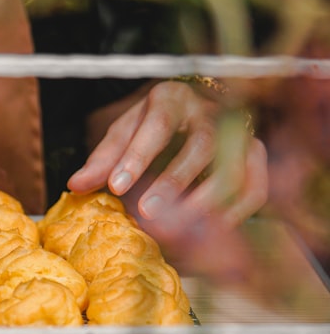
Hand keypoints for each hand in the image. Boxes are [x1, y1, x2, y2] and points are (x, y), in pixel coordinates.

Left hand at [68, 80, 267, 231]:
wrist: (195, 111)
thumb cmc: (152, 126)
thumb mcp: (123, 133)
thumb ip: (102, 159)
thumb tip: (75, 186)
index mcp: (172, 99)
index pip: (156, 124)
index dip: (138, 157)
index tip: (116, 187)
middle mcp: (212, 112)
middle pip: (202, 146)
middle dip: (174, 182)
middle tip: (146, 213)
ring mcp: (241, 133)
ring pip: (233, 170)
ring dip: (205, 204)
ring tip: (175, 232)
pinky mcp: (257, 157)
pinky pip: (254, 190)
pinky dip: (232, 216)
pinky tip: (204, 234)